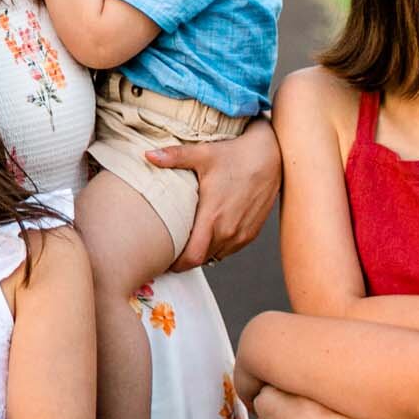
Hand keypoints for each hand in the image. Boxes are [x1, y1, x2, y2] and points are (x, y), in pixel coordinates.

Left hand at [149, 117, 280, 270]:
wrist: (271, 156)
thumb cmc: (235, 155)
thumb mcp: (203, 154)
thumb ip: (174, 157)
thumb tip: (147, 155)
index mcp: (213, 217)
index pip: (192, 257)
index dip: (177, 264)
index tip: (164, 259)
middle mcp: (229, 231)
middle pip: (202, 259)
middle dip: (185, 258)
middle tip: (170, 249)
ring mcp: (242, 234)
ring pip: (216, 256)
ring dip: (203, 252)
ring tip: (188, 242)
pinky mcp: (252, 232)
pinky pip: (230, 249)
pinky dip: (217, 246)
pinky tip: (209, 233)